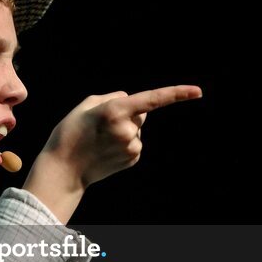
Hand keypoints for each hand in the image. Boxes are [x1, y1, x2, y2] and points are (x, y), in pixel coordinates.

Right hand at [45, 84, 202, 187]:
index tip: (198, 91)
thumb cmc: (70, 133)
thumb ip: (113, 96)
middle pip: (141, 113)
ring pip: (137, 129)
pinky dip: (123, 143)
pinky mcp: (133, 159)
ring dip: (124, 130)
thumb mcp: (85, 106)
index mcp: (115, 111)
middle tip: (100, 124)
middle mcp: (128, 130)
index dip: (177, 94)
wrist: (63, 170)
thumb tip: (132, 99)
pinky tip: (106, 150)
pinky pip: (134, 142)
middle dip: (128, 113)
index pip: (152, 100)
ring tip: (100, 140)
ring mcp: (132, 147)